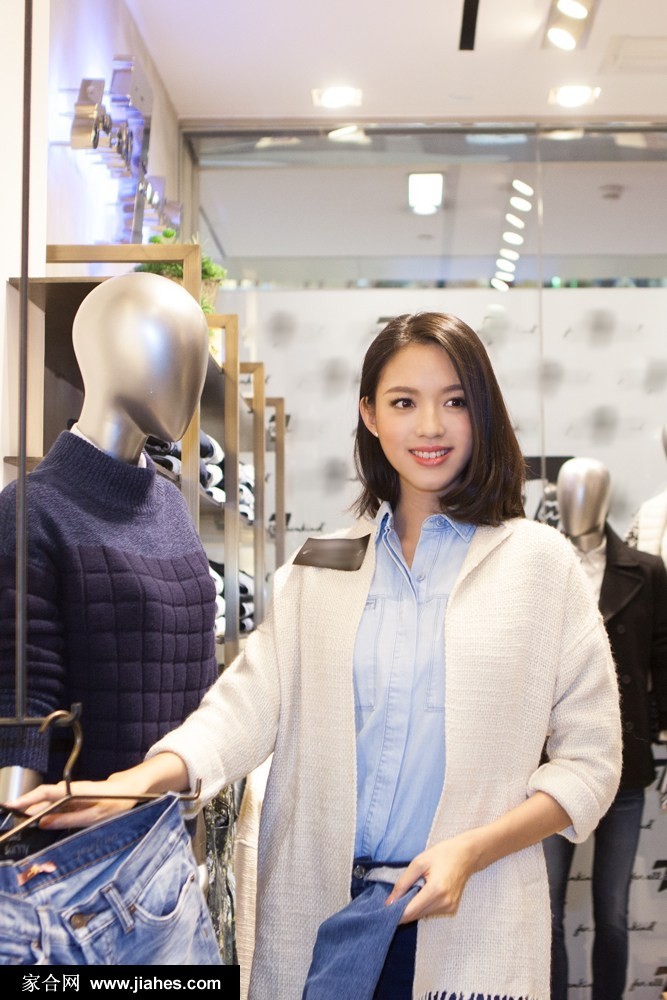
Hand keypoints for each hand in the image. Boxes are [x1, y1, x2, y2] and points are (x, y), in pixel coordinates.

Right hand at [6, 769, 149, 828]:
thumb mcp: (94, 815)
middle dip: (25, 807)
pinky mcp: (77, 799)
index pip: (45, 793)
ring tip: (19, 822)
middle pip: (43, 798)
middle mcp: (71, 790)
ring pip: (49, 802)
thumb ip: (69, 819)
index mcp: (74, 791)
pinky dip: (47, 812)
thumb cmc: (118, 801)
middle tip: (10, 818)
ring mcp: (73, 794)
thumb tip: (44, 822)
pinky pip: (58, 805)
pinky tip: (41, 821)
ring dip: (35, 810)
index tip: (11, 805)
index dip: (27, 799)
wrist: (134, 788)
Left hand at [387, 832, 478, 923]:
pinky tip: (421, 893)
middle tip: (392, 900)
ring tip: (408, 892)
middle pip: (415, 915)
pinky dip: (422, 906)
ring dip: (412, 908)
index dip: (395, 913)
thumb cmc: (442, 854)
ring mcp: (449, 907)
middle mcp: (444, 903)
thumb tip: (390, 901)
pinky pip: (430, 912)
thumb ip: (403, 883)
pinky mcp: (451, 909)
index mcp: (436, 890)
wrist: (466, 855)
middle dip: (402, 910)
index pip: (410, 911)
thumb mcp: (419, 862)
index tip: (383, 911)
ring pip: (422, 915)